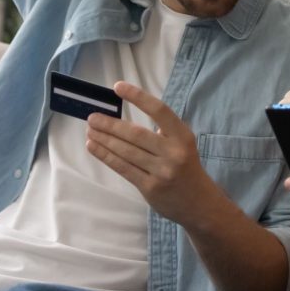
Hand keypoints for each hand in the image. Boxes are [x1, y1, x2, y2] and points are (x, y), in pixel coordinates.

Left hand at [86, 81, 219, 225]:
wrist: (199, 203)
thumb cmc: (186, 166)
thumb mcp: (183, 144)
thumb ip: (162, 131)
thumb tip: (123, 118)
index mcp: (182, 136)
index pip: (159, 110)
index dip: (138, 97)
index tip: (118, 87)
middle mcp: (173, 152)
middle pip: (136, 134)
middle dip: (110, 125)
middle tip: (92, 117)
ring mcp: (161, 171)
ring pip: (126, 151)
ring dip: (104, 139)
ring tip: (90, 130)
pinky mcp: (150, 187)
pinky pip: (123, 168)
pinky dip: (106, 156)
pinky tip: (93, 147)